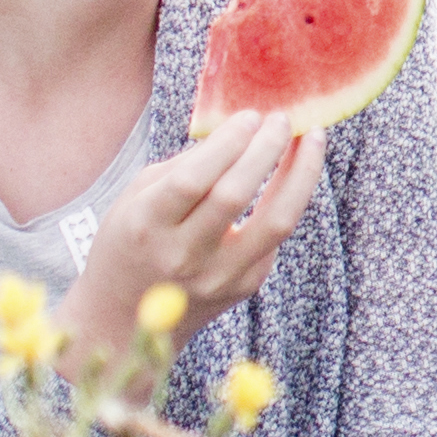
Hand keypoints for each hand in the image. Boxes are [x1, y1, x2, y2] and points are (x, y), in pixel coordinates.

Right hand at [60, 114, 319, 383]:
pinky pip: (274, 236)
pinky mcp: (244, 287)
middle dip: (267, 148)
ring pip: (276, 221)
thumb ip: (184, 167)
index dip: (228, 143)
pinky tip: (293, 174)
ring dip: (301, 174)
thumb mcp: (135, 199)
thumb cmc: (129, 244)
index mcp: (146, 226)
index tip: (250, 115)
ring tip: (314, 138)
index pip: (193, 179)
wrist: (122, 321)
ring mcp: (217, 277)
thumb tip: (239, 130)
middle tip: (282, 119)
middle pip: (236, 195)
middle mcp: (182, 256)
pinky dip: (288, 200)